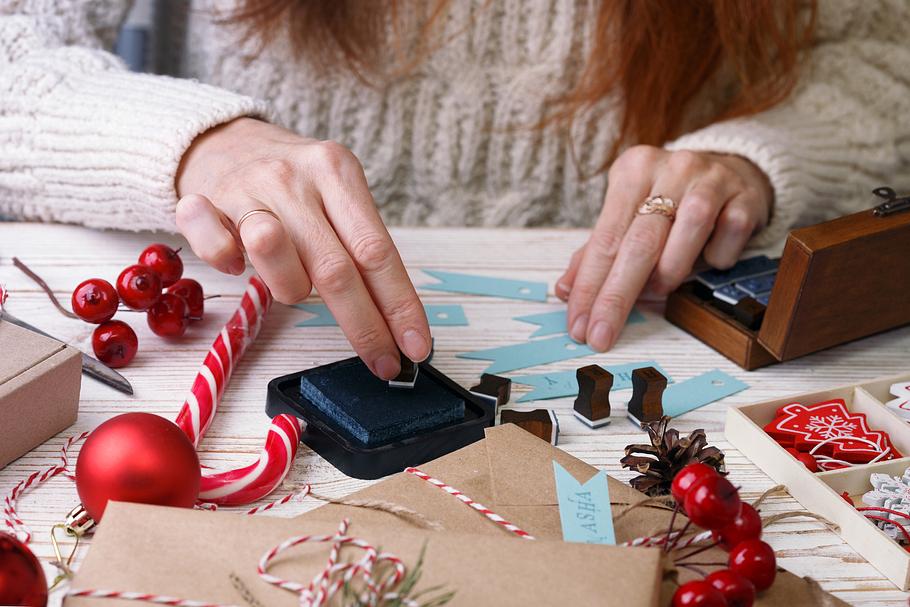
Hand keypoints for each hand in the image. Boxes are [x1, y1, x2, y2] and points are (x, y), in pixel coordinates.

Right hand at [175, 117, 430, 378]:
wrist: (223, 143)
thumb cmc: (293, 185)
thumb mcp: (336, 196)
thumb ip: (360, 247)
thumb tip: (394, 320)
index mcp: (338, 172)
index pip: (377, 251)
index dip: (399, 305)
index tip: (415, 347)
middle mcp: (296, 178)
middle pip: (336, 268)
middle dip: (364, 325)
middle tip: (382, 362)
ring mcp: (248, 188)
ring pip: (276, 257)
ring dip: (290, 288)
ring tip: (290, 280)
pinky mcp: (203, 202)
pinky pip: (218, 249)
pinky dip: (227, 262)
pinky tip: (234, 262)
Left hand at [556, 145, 772, 351]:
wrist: (732, 173)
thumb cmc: (671, 202)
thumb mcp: (629, 215)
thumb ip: (597, 252)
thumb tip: (567, 291)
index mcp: (633, 170)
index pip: (604, 238)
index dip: (590, 287)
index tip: (580, 324)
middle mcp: (671, 168)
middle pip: (639, 242)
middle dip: (617, 297)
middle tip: (602, 334)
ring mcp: (712, 180)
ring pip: (687, 235)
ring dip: (669, 274)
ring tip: (660, 290)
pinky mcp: (746, 197)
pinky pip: (728, 237)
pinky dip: (716, 258)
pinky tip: (709, 258)